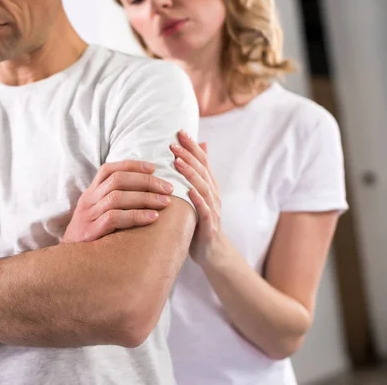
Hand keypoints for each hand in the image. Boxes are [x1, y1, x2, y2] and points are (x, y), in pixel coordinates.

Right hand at [62, 160, 174, 242]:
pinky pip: (114, 218)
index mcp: (90, 193)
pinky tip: (153, 218)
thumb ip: (113, 201)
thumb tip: (145, 192)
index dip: (132, 165)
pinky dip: (136, 216)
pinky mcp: (90, 232)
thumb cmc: (89, 237)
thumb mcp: (96, 214)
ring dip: (145, 198)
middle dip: (146, 181)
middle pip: (117, 180)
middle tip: (168, 188)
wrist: (66, 262)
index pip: (109, 169)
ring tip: (165, 203)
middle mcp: (88, 201)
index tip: (154, 167)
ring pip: (117, 197)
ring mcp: (88, 216)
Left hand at [170, 130, 223, 264]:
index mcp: (210, 186)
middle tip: (173, 143)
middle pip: (202, 171)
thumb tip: (201, 145)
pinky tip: (189, 191)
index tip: (179, 132)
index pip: (203, 161)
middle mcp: (213, 195)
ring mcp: (213, 210)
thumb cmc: (201, 221)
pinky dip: (198, 200)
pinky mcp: (209, 226)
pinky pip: (204, 211)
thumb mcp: (199, 196)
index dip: (192, 146)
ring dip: (190, 174)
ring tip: (177, 162)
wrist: (212, 253)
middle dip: (188, 155)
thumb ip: (199, 173)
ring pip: (203, 187)